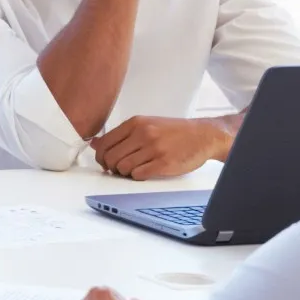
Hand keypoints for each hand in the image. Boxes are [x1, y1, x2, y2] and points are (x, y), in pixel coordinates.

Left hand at [92, 115, 230, 179]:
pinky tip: (145, 171)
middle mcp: (143, 134)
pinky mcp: (163, 164)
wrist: (203, 135)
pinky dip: (138, 177)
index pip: (105, 143)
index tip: (106, 161)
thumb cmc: (175, 131)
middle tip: (118, 169)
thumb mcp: (147, 124)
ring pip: (123, 168)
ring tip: (134, 169)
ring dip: (125, 173)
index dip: (101, 156)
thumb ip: (121, 134)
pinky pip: (138, 175)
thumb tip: (95, 142)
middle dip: (111, 167)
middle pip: (111, 158)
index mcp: (136, 123)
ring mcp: (154, 149)